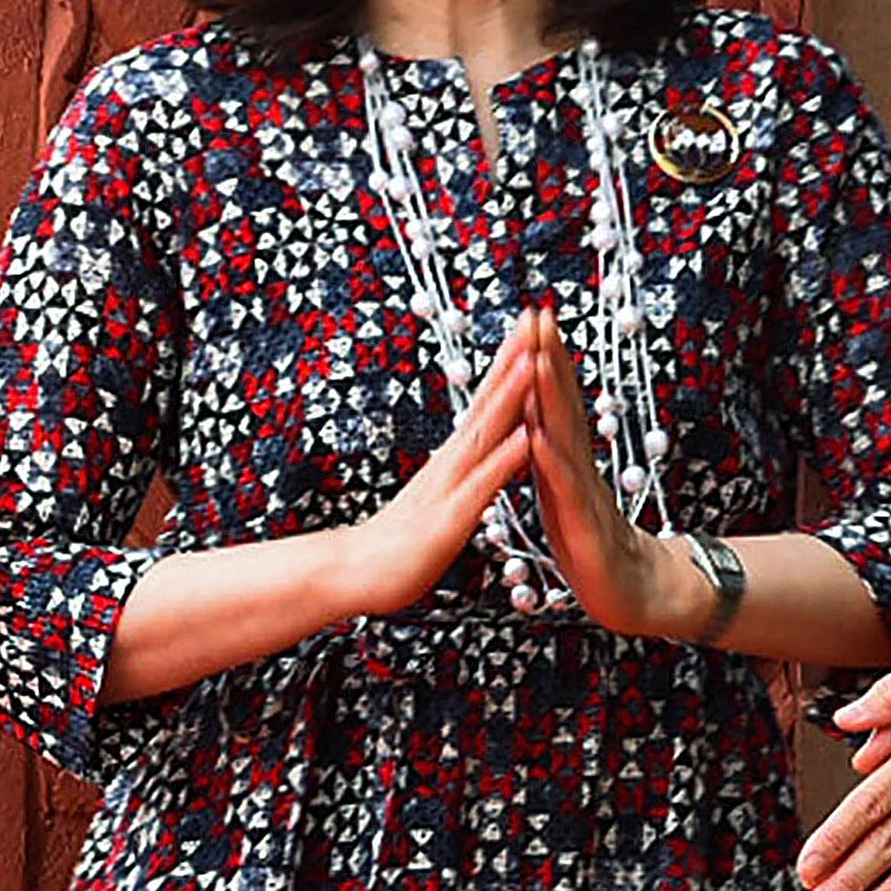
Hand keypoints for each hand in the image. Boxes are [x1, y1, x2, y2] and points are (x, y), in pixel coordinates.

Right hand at [335, 320, 537, 617]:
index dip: (511, 362)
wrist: (355, 573)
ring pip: (486, 433)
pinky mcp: (449, 519)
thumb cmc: (400, 540)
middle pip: (489, 401)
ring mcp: (449, 486)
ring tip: (534, 359)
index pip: (488, 400)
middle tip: (536, 317)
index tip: (532, 326)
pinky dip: (504, 460)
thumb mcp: (441, 496)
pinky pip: (481, 486)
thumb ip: (463, 469)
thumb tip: (484, 444)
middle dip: (515, 358)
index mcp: (455, 457)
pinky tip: (526, 439)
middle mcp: (452, 460)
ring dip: (511, 396)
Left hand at [516, 307, 701, 637]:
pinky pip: (565, 491)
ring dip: (551, 398)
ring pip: (565, 438)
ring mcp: (585, 494)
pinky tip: (536, 437)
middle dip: (551, 358)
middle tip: (540, 315)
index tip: (534, 317)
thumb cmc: (594, 545)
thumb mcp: (566, 492)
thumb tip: (534, 418)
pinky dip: (549, 463)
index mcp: (569, 461)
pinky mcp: (583, 528)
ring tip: (539, 359)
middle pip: (564, 405)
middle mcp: (580, 468)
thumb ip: (553, 456)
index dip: (546, 358)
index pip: (557, 401)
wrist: (635, 595)